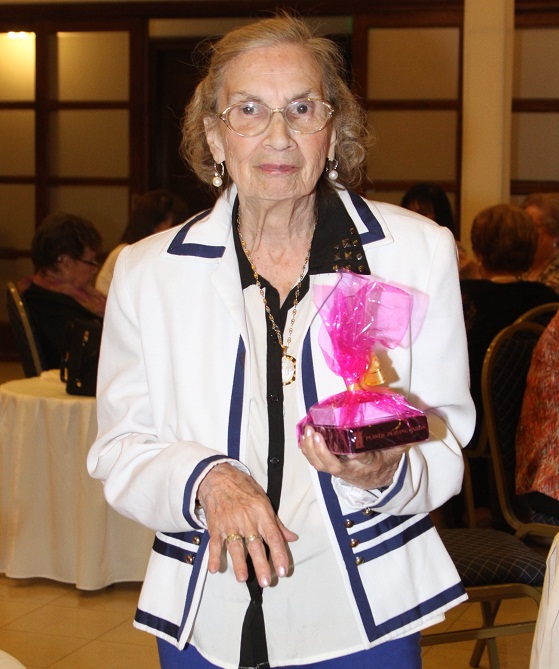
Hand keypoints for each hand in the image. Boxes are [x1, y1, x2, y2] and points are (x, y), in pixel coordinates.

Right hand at [196, 463, 297, 587]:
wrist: (218, 477)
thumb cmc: (243, 488)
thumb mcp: (263, 500)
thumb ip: (277, 523)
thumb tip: (292, 538)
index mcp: (261, 513)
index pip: (273, 536)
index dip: (279, 554)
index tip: (283, 570)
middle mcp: (246, 519)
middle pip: (255, 545)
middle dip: (261, 564)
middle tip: (266, 581)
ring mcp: (230, 523)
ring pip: (235, 546)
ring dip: (239, 563)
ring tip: (243, 578)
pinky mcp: (215, 526)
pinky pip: (214, 543)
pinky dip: (213, 556)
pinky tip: (214, 568)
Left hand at [299, 425, 405, 489]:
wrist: (379, 480)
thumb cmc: (385, 461)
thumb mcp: (397, 450)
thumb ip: (405, 438)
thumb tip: (418, 419)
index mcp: (368, 464)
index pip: (358, 461)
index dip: (352, 456)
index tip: (344, 448)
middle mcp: (351, 470)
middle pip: (332, 466)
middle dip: (321, 451)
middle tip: (315, 432)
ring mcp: (339, 470)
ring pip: (320, 465)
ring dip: (311, 450)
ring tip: (307, 431)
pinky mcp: (330, 466)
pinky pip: (315, 462)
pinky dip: (307, 450)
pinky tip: (304, 436)